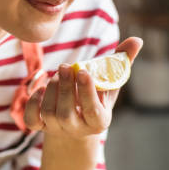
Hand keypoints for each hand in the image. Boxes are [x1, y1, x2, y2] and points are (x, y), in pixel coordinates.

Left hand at [24, 36, 142, 138]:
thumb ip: (121, 62)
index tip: (83, 71)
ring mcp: (57, 129)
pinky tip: (40, 88)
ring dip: (51, 90)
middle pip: (66, 113)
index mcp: (98, 121)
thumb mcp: (110, 82)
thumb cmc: (97, 96)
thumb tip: (136, 40)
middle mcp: (77, 129)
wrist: (76, 120)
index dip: (87, 92)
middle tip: (65, 66)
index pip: (92, 110)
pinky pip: (32, 119)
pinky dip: (33, 103)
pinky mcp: (40, 127)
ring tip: (58, 74)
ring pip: (49, 113)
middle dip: (65, 88)